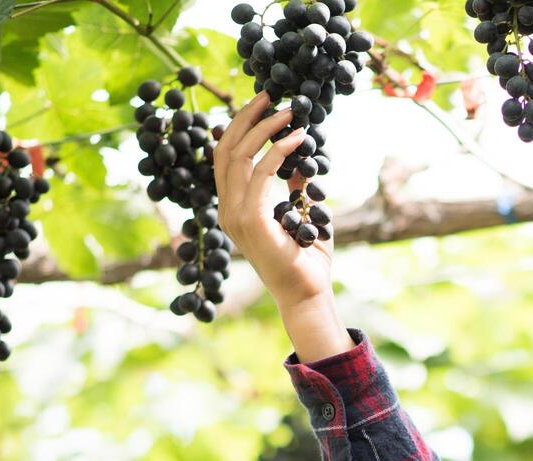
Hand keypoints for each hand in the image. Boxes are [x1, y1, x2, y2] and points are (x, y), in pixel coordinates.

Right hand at [213, 89, 333, 307]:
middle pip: (226, 149)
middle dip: (247, 117)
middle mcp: (227, 209)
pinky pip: (260, 172)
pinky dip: (279, 149)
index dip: (241, 126)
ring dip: (265, 127)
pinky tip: (300, 137)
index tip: (263, 105)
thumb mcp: (301, 215)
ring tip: (290, 109)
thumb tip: (303, 163)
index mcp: (233, 208)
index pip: (226, 157)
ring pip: (240, 155)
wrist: (306, 294)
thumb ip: (295, 190)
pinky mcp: (249, 219)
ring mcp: (234, 215)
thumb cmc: (307, 261)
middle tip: (271, 94)